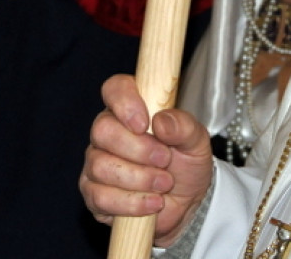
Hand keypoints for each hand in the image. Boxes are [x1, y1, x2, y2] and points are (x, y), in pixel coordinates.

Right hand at [80, 74, 213, 246]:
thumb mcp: (197, 141)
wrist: (187, 201)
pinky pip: (100, 197)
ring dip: (139, 178)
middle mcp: (108, 132)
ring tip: (165, 183)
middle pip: (102, 130)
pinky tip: (153, 203)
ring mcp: (97, 162)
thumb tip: (161, 121)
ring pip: (101, 166)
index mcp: (132, 107)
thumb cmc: (187, 162)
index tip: (144, 123)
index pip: (115, 88)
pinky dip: (131, 203)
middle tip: (165, 160)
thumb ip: (184, 126)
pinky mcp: (94, 194)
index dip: (125, 102)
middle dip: (138, 149)